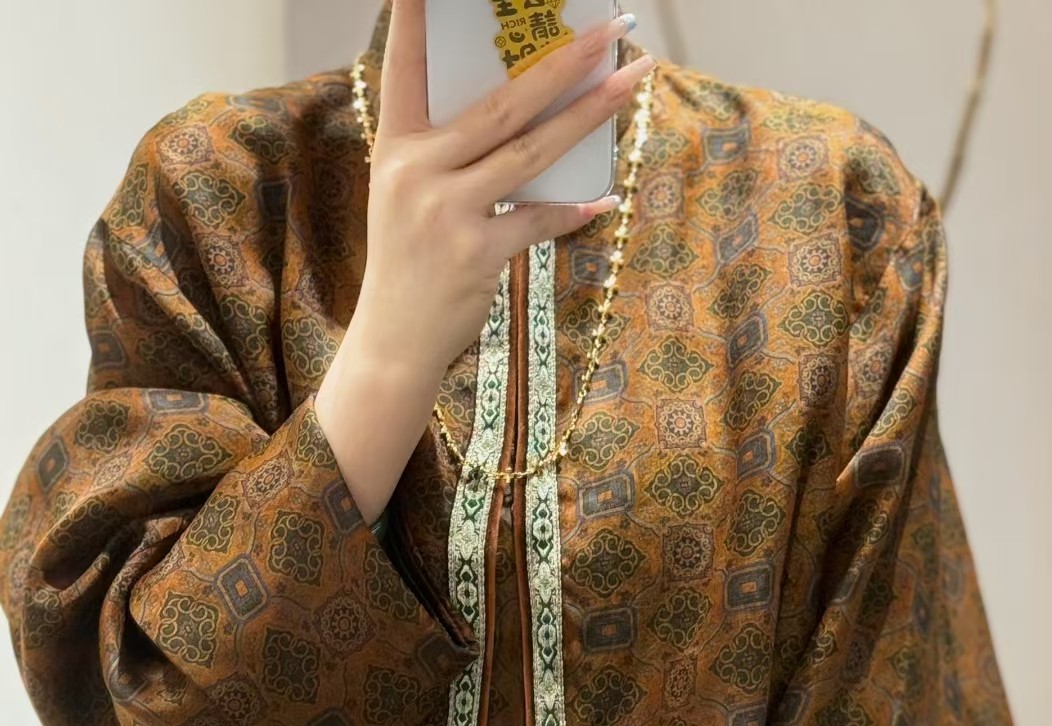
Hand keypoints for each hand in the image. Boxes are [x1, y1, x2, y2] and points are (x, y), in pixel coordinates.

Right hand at [316, 0, 653, 523]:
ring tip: (631, 79)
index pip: (405, 65)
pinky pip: (539, 219)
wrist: (393, 341)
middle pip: (502, 103)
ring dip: (588, 113)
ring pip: (532, 151)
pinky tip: (604, 196)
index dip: (417, 17)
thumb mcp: (407, 196)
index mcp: (394, 147)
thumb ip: (448, 151)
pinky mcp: (477, 254)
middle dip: (561, 61)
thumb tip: (525, 111)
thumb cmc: (407, 261)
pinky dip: (574, 209)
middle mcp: (417, 172)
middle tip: (608, 27)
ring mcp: (447, 213)